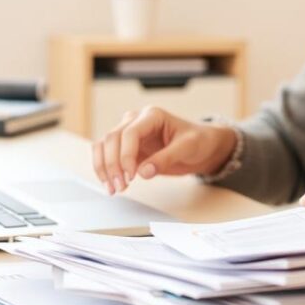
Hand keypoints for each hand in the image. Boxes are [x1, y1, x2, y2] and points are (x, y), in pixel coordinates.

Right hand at [91, 106, 237, 194]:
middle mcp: (136, 120)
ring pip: (104, 145)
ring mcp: (128, 133)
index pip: (129, 132)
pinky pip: (106, 155)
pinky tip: (110, 184)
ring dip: (103, 167)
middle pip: (112, 138)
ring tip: (112, 188)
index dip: (126, 155)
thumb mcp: (188, 147)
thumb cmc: (197, 141)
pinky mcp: (126, 147)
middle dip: (112, 164)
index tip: (131, 176)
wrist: (201, 146)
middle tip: (120, 186)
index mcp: (152, 115)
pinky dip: (104, 169)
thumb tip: (143, 172)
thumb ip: (166, 158)